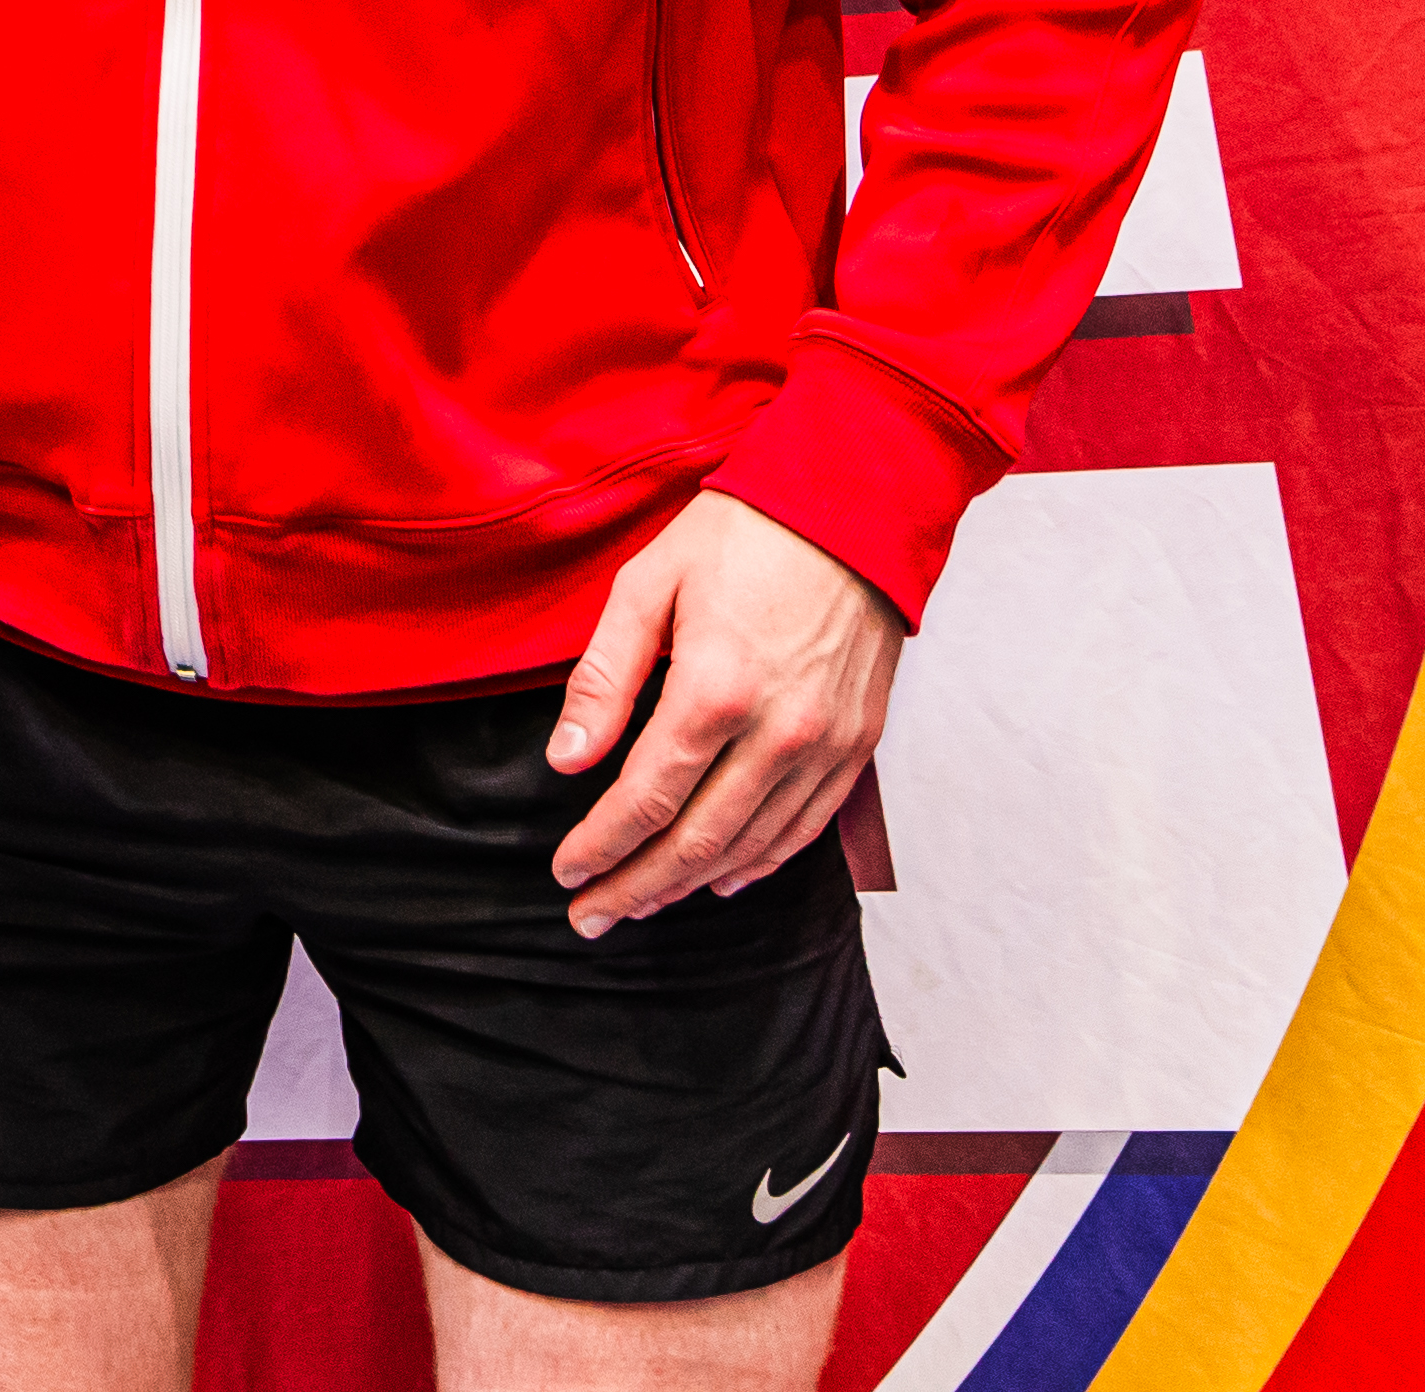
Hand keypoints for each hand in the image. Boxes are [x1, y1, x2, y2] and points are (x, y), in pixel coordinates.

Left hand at [544, 490, 903, 939]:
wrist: (853, 506)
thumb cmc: (743, 536)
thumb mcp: (649, 586)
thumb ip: (605, 677)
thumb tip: (567, 758)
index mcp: (715, 689)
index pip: (645, 798)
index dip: (600, 845)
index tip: (566, 872)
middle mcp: (777, 731)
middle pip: (696, 840)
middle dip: (636, 886)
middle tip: (591, 917)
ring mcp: (825, 744)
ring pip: (750, 846)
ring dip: (690, 886)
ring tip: (643, 904)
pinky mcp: (858, 744)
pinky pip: (805, 827)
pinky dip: (760, 863)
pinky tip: (722, 879)